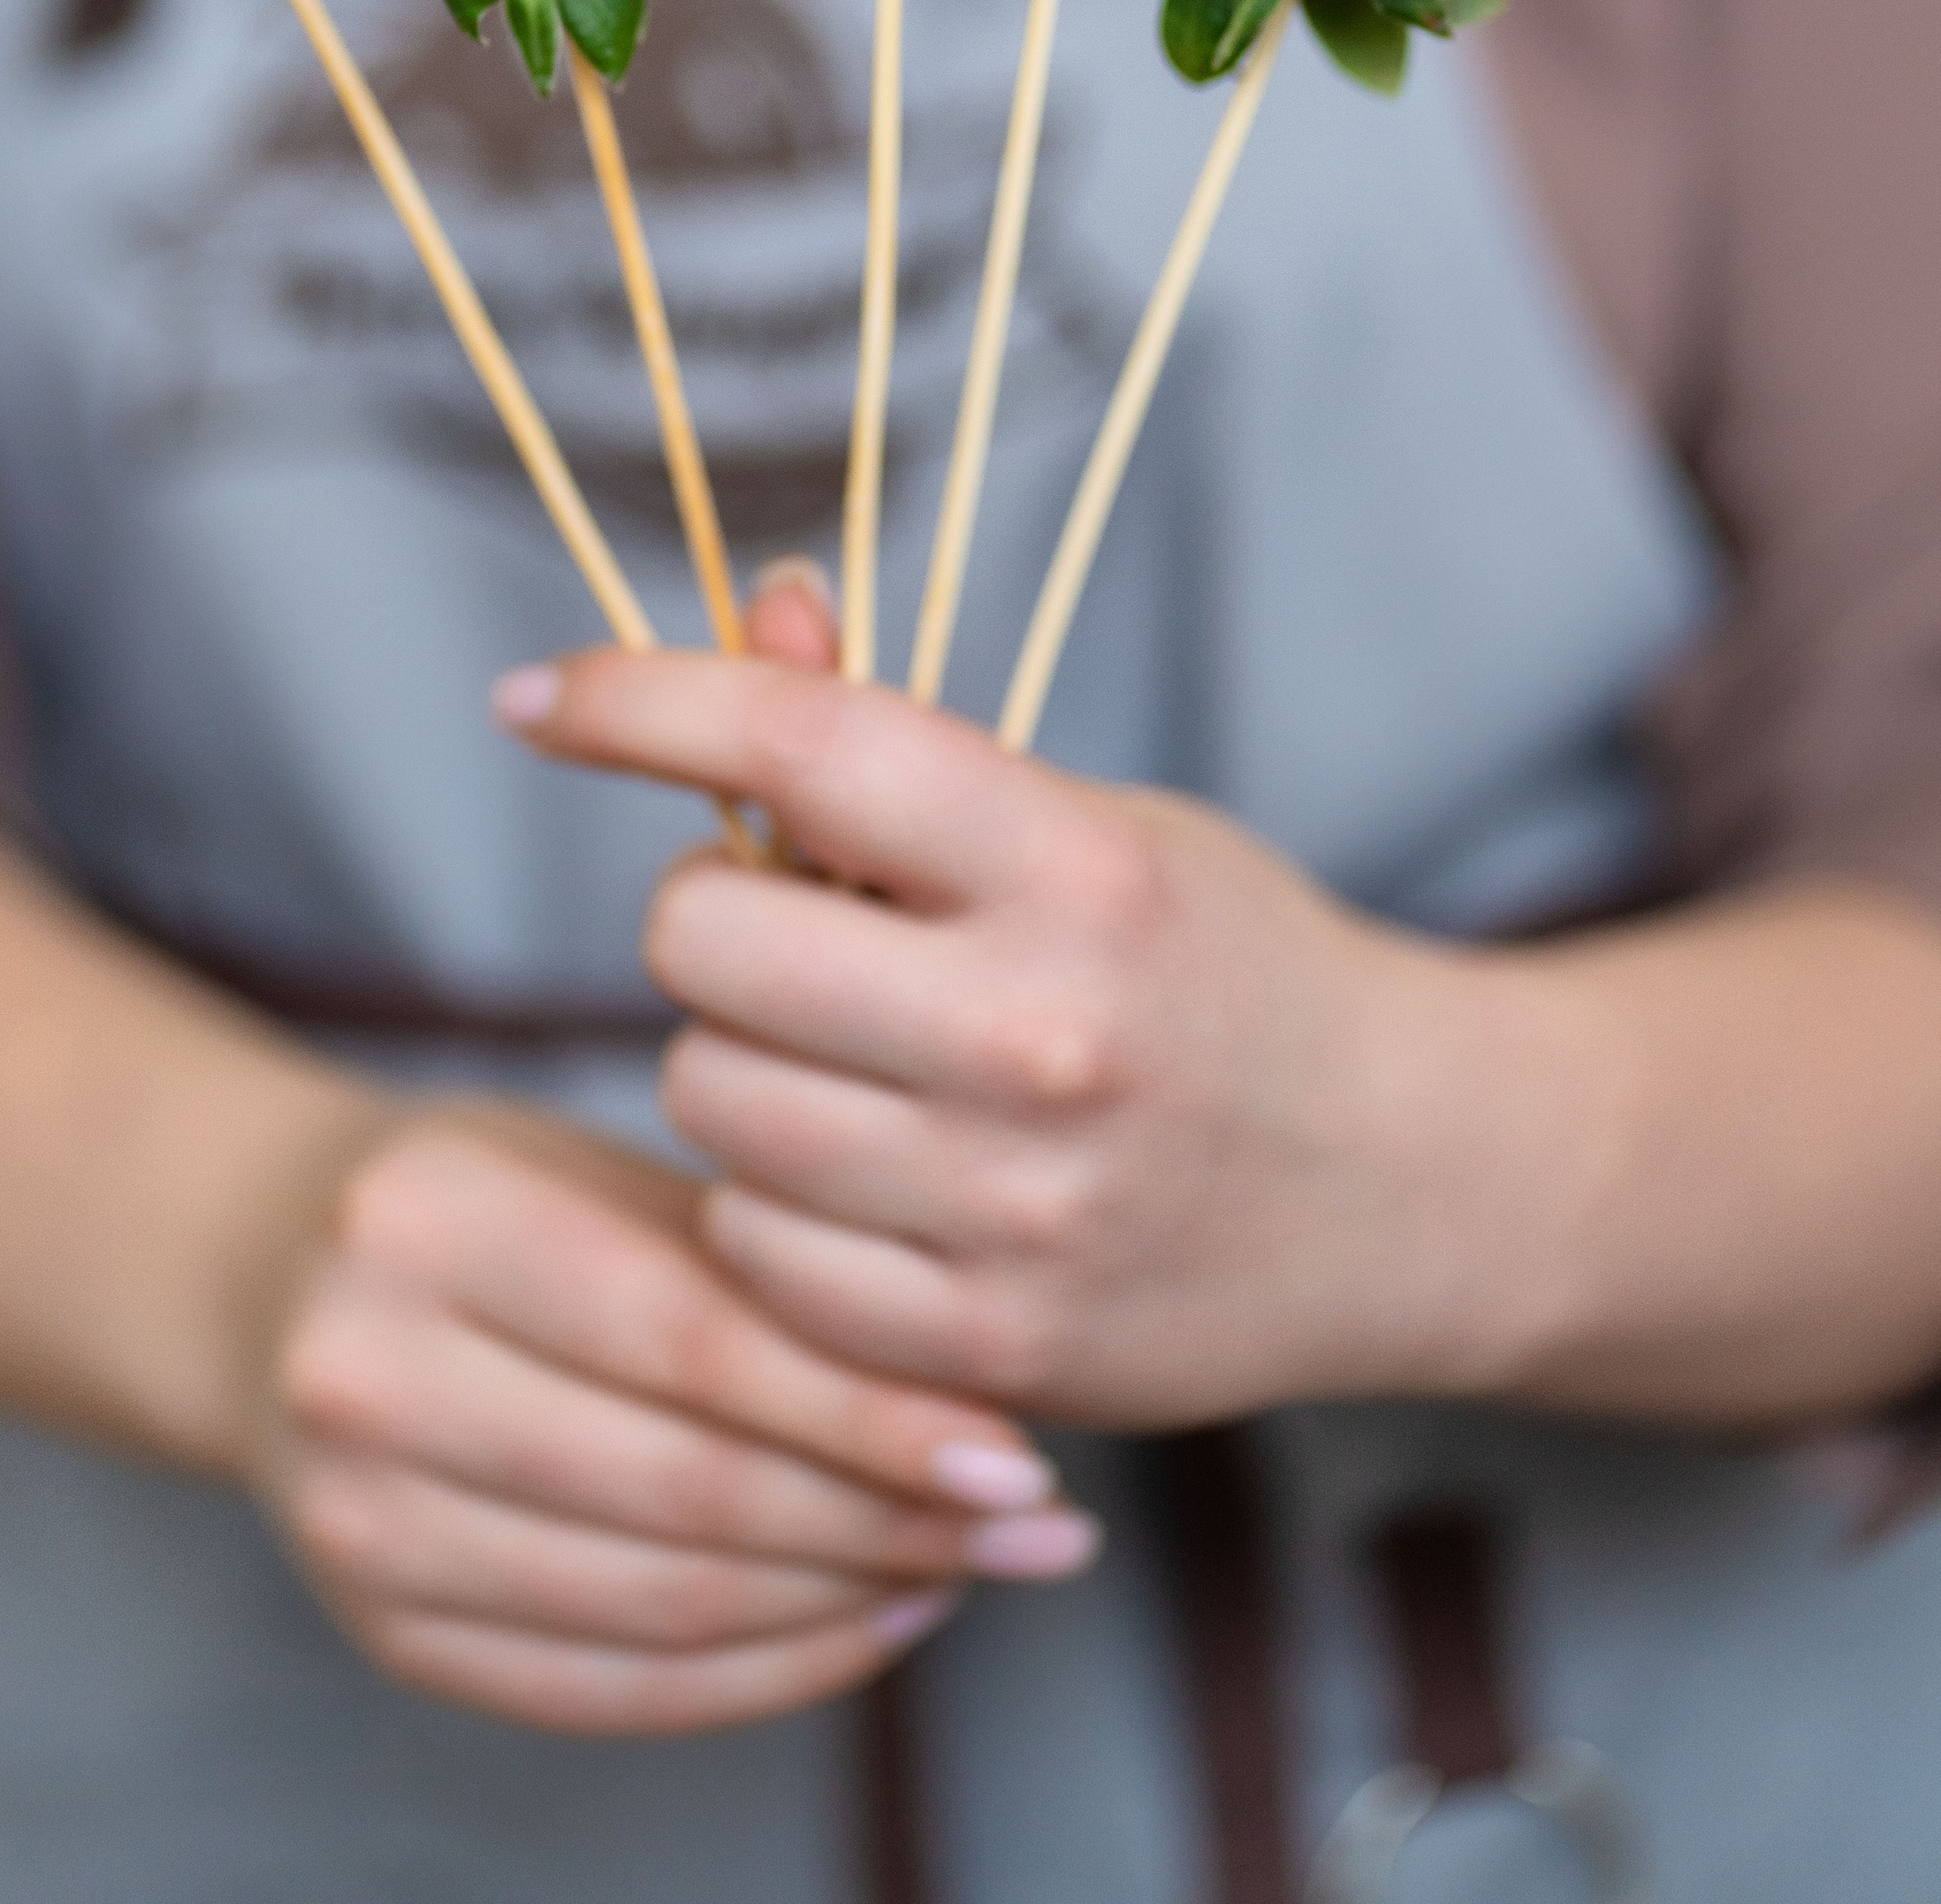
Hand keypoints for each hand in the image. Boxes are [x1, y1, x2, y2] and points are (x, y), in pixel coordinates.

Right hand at [253, 1095, 1101, 1735]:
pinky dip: (756, 1673)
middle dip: (884, 1522)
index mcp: (428, 1217)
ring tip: (972, 1569)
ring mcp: (354, 1520)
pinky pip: (601, 1689)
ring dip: (843, 1604)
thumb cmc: (492, 1202)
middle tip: (1039, 1526)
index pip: (692, 1345)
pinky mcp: (374, 1629)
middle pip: (681, 1491)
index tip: (1023, 1455)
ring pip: (655, 1607)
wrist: (271, 1272)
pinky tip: (866, 1624)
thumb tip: (984, 1406)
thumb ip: (758, 1273)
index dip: (869, 1415)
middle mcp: (364, 1371)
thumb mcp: (600, 1174)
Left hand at [492, 608, 1569, 1431]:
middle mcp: (1041, 1036)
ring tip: (851, 1058)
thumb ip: (900, 744)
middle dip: (715, 915)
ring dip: (738, 1062)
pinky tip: (871, 1177)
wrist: (1413, 1184)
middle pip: (701, 939)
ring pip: (704, 1096)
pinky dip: (776, 1205)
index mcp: (1076, 867)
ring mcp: (1014, 1208)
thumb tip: (753, 604)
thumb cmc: (1222, 968)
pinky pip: (753, 1250)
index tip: (538, 700)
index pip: (803, 745)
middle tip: (798, 929)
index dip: (639, 702)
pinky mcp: (990, 1347)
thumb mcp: (1092, 823)